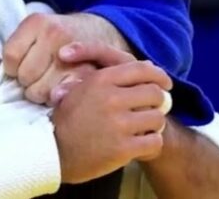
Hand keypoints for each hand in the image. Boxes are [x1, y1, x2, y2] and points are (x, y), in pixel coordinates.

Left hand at [3, 12, 128, 104]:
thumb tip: (10, 79)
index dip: (11, 67)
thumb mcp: (33, 31)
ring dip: (40, 93)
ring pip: (41, 90)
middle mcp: (55, 33)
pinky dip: (57, 97)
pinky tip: (58, 92)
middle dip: (26, 81)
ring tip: (46, 83)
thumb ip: (17, 49)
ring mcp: (74, 52)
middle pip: (26, 75)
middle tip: (35, 77)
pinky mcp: (89, 71)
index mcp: (36, 22)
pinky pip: (62, 94)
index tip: (19, 66)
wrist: (96, 30)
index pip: (11, 56)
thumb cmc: (54, 36)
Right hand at [51, 53, 173, 183]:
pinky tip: (140, 144)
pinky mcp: (123, 148)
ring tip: (143, 129)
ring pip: (157, 118)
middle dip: (157, 102)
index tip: (165, 84)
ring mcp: (118, 124)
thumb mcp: (79, 89)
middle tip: (151, 109)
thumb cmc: (67, 119)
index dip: (158, 76)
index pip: (142, 70)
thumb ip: (108, 78)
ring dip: (153, 124)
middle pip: (154, 93)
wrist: (53, 151)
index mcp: (100, 80)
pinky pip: (155, 142)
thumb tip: (146, 66)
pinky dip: (151, 144)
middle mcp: (111, 99)